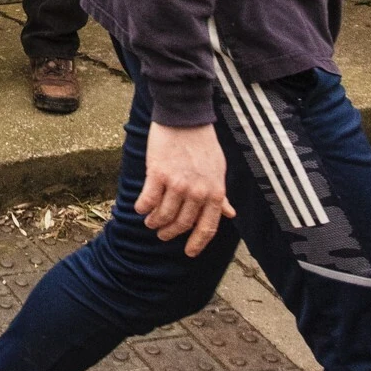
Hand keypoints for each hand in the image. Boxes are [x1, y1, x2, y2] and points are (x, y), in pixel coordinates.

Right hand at [136, 122, 236, 256]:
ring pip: (163, 215)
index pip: (207, 228)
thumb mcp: (218, 170)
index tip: (188, 253)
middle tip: (162, 234)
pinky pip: (148, 200)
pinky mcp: (158, 173)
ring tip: (150, 222)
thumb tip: (229, 213)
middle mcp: (197, 192)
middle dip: (170, 233)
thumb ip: (220, 194)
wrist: (184, 117)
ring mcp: (177, 184)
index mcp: (215, 193)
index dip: (196, 244)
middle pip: (181, 224)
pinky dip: (142, 208)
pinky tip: (140, 208)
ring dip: (154, 222)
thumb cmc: (203, 143)